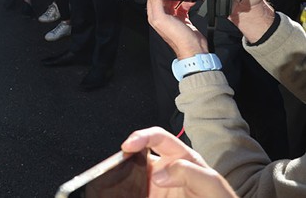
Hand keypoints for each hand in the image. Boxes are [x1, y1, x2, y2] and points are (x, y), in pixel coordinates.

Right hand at [122, 127, 237, 197]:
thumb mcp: (211, 183)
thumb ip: (190, 172)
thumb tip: (160, 173)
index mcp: (181, 157)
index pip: (157, 138)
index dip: (141, 137)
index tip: (129, 145)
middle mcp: (166, 170)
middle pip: (138, 155)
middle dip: (125, 156)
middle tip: (116, 164)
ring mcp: (156, 186)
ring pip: (131, 175)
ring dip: (122, 176)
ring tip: (116, 180)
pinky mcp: (150, 197)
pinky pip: (132, 192)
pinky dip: (124, 192)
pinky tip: (123, 193)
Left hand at [146, 0, 206, 59]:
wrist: (193, 47)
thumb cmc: (177, 37)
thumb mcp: (163, 18)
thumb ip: (156, 3)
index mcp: (154, 17)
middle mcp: (163, 17)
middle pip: (163, 0)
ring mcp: (173, 18)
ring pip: (174, 3)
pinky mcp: (183, 19)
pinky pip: (184, 8)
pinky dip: (187, 3)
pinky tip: (191, 1)